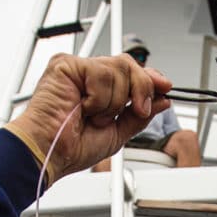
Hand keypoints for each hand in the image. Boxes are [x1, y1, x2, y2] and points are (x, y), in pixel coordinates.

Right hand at [8, 54, 172, 181]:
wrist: (51, 152)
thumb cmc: (72, 147)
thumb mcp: (118, 133)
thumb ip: (139, 115)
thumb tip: (161, 100)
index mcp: (100, 90)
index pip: (130, 72)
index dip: (149, 79)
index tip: (165, 87)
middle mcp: (89, 76)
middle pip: (129, 65)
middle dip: (140, 89)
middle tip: (137, 109)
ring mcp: (78, 69)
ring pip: (119, 68)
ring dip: (113, 101)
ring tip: (93, 116)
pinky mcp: (66, 64)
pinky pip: (101, 72)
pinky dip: (98, 98)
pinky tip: (83, 107)